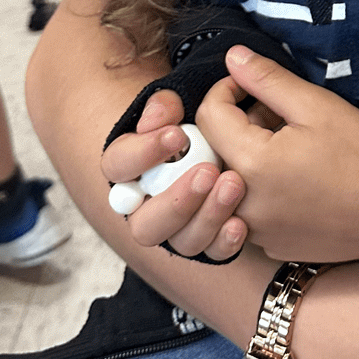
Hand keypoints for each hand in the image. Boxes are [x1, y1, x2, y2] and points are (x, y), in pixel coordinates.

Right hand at [100, 87, 248, 261]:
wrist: (225, 146)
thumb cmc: (194, 126)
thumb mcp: (179, 109)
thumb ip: (165, 106)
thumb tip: (159, 117)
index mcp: (130, 171)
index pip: (117, 166)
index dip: (142, 154)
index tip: (177, 136)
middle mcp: (148, 208)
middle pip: (145, 224)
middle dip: (177, 201)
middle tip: (207, 172)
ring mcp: (178, 231)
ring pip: (182, 241)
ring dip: (208, 216)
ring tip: (233, 185)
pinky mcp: (208, 242)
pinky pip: (213, 252)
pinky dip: (226, 241)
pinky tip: (241, 223)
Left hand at [197, 48, 358, 262]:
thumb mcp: (314, 105)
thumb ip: (266, 79)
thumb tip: (232, 58)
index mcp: (249, 164)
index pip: (208, 116)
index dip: (227, 90)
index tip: (252, 86)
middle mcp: (243, 204)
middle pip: (217, 150)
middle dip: (239, 125)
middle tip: (278, 116)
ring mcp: (256, 230)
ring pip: (232, 182)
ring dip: (249, 157)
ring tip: (289, 146)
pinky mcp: (272, 244)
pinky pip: (250, 209)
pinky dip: (262, 188)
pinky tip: (296, 178)